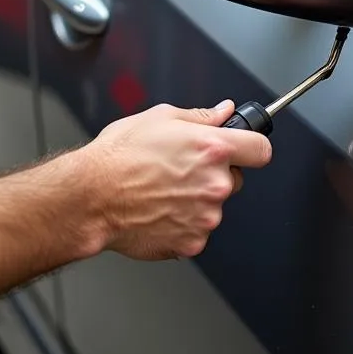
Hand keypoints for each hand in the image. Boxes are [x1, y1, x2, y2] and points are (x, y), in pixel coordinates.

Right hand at [81, 101, 271, 260]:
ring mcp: (206, 217)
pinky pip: (197, 229)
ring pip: (214, 205)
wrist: (91, 197)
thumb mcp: (161, 117)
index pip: (261, 149)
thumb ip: (202, 116)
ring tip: (162, 190)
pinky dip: (183, 222)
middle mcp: (215, 184)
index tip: (244, 148)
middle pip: (236, 178)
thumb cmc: (119, 157)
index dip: (251, 146)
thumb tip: (224, 112)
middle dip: (215, 173)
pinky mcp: (192, 242)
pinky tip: (159, 209)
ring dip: (197, 200)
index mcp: (212, 148)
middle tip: (181, 169)